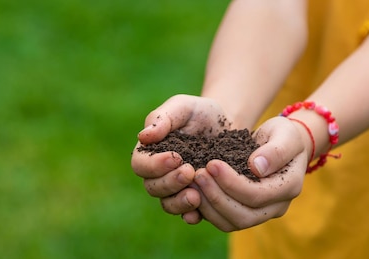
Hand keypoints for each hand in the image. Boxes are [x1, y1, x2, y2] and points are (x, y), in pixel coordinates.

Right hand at [131, 94, 232, 223]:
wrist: (228, 125)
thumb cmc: (201, 112)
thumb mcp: (183, 107)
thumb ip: (163, 118)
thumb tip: (143, 136)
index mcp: (150, 152)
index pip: (140, 165)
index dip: (154, 165)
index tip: (176, 157)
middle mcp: (159, 174)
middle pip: (153, 187)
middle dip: (169, 182)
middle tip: (189, 171)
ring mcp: (176, 189)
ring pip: (168, 204)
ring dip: (179, 202)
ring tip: (195, 195)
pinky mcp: (196, 199)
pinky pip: (187, 214)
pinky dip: (191, 215)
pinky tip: (199, 211)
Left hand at [192, 116, 309, 231]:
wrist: (281, 144)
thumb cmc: (284, 136)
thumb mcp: (286, 135)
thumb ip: (276, 150)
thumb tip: (256, 168)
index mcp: (288, 187)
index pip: (257, 195)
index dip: (232, 183)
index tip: (212, 164)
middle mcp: (276, 207)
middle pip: (243, 215)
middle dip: (216, 196)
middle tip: (197, 175)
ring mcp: (260, 214)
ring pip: (231, 223)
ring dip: (208, 206)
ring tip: (192, 183)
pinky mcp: (243, 213)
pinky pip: (222, 221)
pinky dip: (205, 210)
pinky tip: (192, 192)